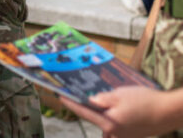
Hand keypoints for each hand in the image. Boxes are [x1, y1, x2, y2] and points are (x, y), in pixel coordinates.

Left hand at [60, 86, 175, 137]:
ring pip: (104, 125)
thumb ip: (102, 99)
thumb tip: (89, 101)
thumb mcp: (120, 94)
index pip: (84, 112)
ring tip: (97, 99)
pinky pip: (115, 128)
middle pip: (93, 119)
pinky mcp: (130, 135)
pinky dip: (111, 119)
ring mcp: (123, 136)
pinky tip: (113, 108)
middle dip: (86, 108)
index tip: (60, 96)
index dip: (71, 103)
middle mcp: (114, 133)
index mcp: (109, 122)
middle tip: (79, 94)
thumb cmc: (144, 101)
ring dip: (100, 114)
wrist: (167, 113)